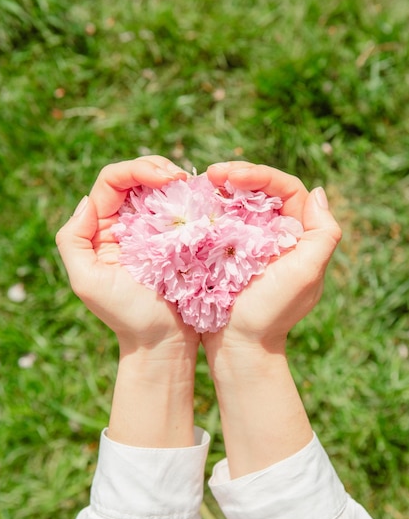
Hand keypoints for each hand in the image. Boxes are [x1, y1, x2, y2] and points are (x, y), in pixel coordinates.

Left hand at [56, 156, 199, 352]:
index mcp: (100, 229)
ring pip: (158, 188)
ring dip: (174, 179)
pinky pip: (180, 208)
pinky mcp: (176, 240)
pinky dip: (189, 198)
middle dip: (157, 168)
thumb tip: (88, 200)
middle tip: (180, 178)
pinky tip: (199, 200)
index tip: (166, 180)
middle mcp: (124, 224)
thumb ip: (74, 240)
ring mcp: (152, 231)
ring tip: (190, 185)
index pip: (112, 182)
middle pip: (136, 177)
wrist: (162, 341)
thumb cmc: (126, 316)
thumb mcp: (87, 281)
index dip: (137, 170)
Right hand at [202, 161, 341, 350]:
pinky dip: (210, 207)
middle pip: (261, 190)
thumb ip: (323, 233)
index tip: (233, 176)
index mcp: (297, 234)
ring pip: (240, 201)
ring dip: (222, 187)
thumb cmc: (273, 311)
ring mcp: (249, 241)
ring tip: (203, 181)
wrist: (240, 344)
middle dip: (239, 175)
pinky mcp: (225, 251)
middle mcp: (275, 232)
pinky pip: (220, 220)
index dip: (262, 175)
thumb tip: (318, 192)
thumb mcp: (306, 273)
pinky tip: (196, 201)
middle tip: (213, 173)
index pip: (286, 189)